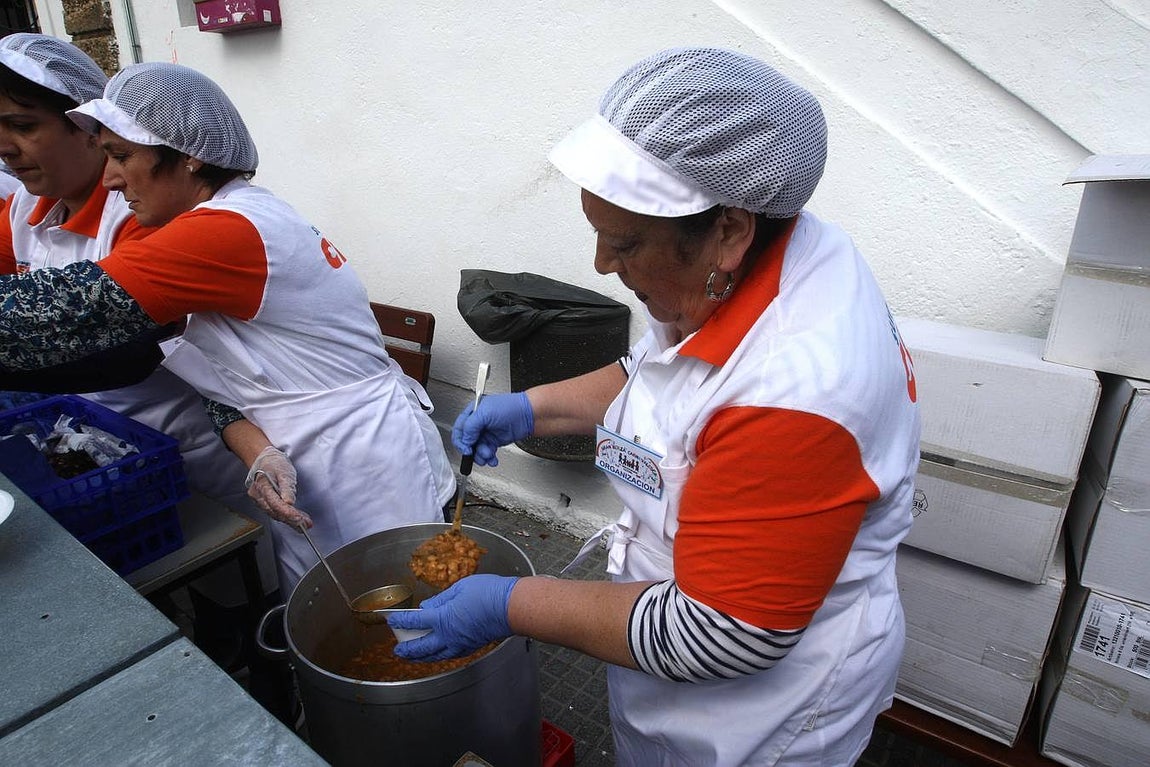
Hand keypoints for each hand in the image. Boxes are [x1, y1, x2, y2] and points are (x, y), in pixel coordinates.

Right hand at [244, 446, 312, 527]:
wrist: (264, 459)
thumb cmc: (274, 463)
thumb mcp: (284, 471)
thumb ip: (287, 487)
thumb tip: (289, 502)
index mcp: (262, 486)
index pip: (276, 504)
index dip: (288, 513)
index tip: (300, 520)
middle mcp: (258, 495)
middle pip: (275, 512)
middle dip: (292, 520)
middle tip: (306, 524)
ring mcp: (259, 500)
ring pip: (275, 514)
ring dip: (290, 520)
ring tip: (305, 523)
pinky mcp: (263, 502)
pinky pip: (275, 511)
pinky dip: (286, 515)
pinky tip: (296, 518)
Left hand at [388, 574, 517, 660]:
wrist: (510, 608)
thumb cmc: (488, 594)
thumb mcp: (459, 588)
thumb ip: (441, 599)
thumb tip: (428, 606)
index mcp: (442, 618)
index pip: (415, 622)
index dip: (401, 621)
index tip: (392, 621)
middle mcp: (449, 636)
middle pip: (421, 647)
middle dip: (407, 649)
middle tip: (397, 651)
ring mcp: (460, 644)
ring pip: (435, 655)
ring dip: (421, 657)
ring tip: (414, 657)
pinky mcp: (471, 646)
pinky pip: (450, 655)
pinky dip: (440, 656)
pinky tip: (439, 653)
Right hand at [451, 392, 533, 466]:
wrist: (528, 415)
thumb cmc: (510, 407)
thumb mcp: (485, 413)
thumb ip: (470, 426)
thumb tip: (465, 440)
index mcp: (473, 412)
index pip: (459, 429)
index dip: (460, 440)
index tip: (466, 449)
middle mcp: (478, 423)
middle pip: (466, 442)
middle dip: (471, 450)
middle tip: (475, 454)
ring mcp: (486, 433)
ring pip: (476, 449)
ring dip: (481, 455)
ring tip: (488, 455)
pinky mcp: (494, 441)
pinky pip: (486, 453)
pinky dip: (488, 458)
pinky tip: (492, 459)